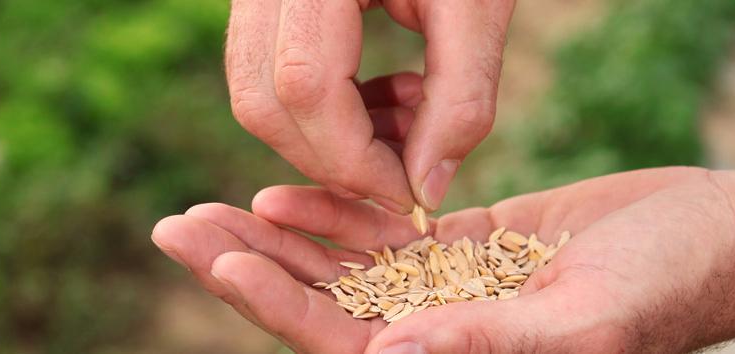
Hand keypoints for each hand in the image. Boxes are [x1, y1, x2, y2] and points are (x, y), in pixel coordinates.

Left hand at [151, 167, 734, 352]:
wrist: (717, 238)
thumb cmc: (672, 292)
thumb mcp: (587, 321)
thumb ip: (492, 342)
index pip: (342, 342)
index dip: (273, 303)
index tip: (214, 256)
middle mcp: (443, 335)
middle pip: (322, 306)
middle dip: (249, 268)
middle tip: (177, 225)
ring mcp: (452, 288)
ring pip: (344, 267)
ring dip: (279, 237)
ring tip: (210, 207)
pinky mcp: (469, 243)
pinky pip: (384, 232)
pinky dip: (336, 212)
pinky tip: (288, 191)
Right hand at [225, 0, 515, 212]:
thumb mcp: (478, 9)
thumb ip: (460, 102)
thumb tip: (423, 192)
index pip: (305, 84)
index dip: (353, 158)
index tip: (408, 194)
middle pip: (263, 99)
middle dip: (332, 157)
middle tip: (404, 169)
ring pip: (256, 91)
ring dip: (327, 137)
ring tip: (408, 118)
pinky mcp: (265, 0)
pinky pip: (268, 72)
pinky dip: (322, 108)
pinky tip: (387, 93)